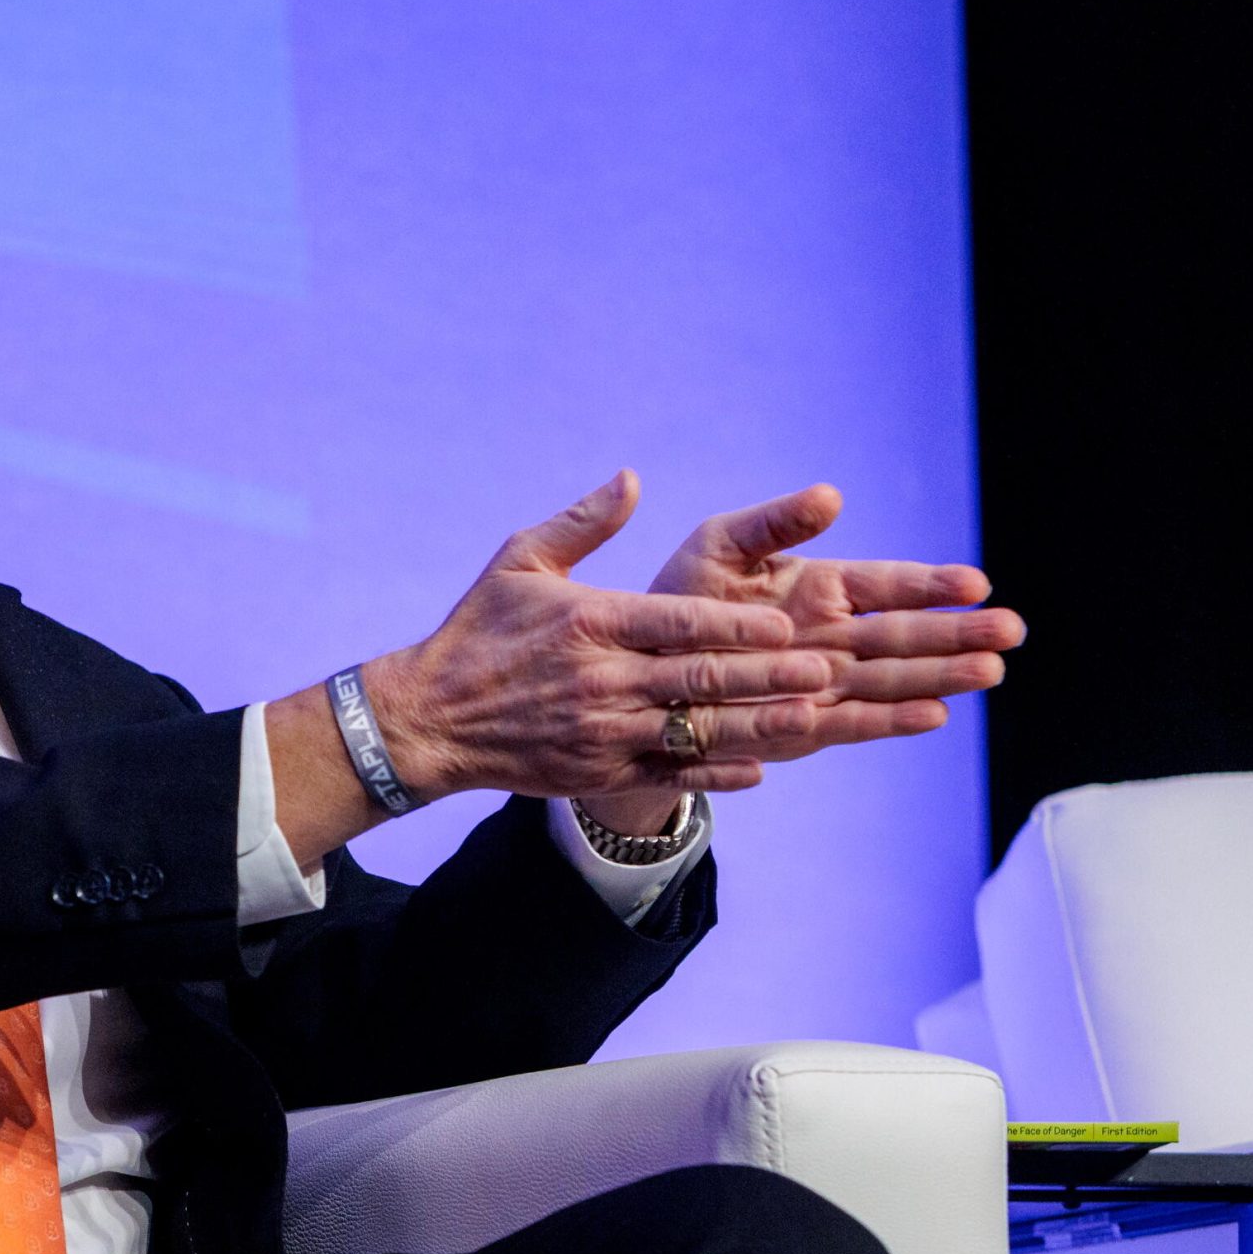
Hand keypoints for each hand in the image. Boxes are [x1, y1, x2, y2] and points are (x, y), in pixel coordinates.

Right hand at [362, 472, 831, 804]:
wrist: (428, 719)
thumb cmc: (478, 632)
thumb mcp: (519, 562)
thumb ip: (581, 522)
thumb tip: (631, 479)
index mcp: (589, 622)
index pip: (676, 622)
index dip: (734, 624)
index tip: (782, 622)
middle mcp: (600, 679)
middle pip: (698, 678)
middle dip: (766, 674)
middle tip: (824, 665)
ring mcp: (600, 730)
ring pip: (693, 730)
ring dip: (756, 725)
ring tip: (811, 716)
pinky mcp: (596, 770)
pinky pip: (667, 773)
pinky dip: (714, 774)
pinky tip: (760, 768)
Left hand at [645, 484, 1023, 763]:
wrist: (638, 670)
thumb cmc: (680, 599)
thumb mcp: (721, 546)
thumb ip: (774, 524)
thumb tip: (833, 496)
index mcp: (819, 586)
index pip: (886, 584)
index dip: (930, 584)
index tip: (976, 583)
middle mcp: (831, 637)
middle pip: (904, 634)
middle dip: (958, 633)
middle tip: (1012, 631)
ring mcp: (821, 683)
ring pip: (892, 679)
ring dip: (941, 676)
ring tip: (992, 673)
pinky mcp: (802, 725)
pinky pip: (854, 723)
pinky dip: (892, 720)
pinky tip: (937, 715)